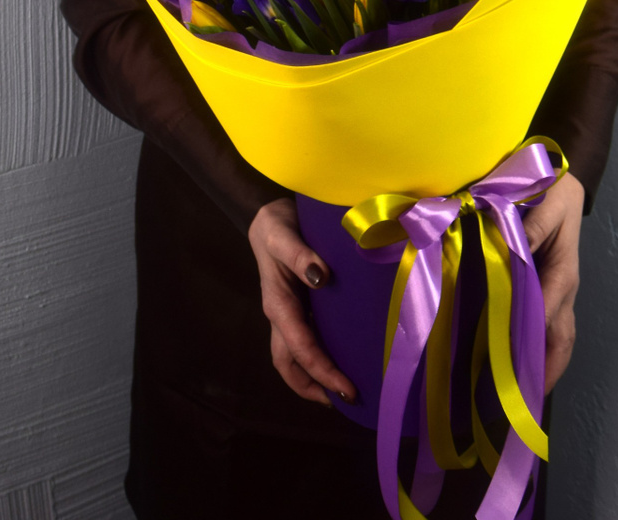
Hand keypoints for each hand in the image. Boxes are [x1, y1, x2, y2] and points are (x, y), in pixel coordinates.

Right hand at [249, 197, 357, 406]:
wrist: (269, 215)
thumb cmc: (277, 224)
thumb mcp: (282, 233)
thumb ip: (300, 254)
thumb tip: (321, 277)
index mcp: (277, 303)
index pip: (300, 347)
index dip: (322, 371)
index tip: (347, 390)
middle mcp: (280, 315)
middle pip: (290, 364)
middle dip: (314, 387)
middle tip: (347, 401)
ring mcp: (288, 314)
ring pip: (294, 358)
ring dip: (314, 379)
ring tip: (343, 393)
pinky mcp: (298, 308)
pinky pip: (306, 341)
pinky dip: (320, 359)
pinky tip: (344, 359)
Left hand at [521, 170, 584, 393]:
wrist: (560, 180)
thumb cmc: (551, 190)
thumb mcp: (545, 203)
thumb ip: (529, 228)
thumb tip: (513, 252)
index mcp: (562, 273)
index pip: (546, 315)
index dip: (530, 341)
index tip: (513, 366)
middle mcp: (562, 289)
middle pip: (561, 339)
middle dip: (547, 371)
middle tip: (526, 403)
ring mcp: (556, 291)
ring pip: (556, 337)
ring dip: (542, 366)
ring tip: (521, 395)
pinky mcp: (546, 288)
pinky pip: (544, 325)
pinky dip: (534, 348)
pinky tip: (514, 363)